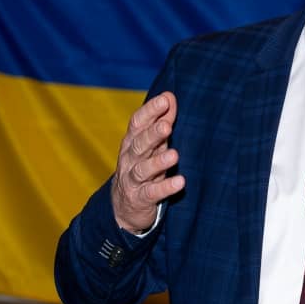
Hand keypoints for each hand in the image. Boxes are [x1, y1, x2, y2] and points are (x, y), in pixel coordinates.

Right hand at [111, 91, 185, 233]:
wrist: (124, 207)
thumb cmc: (143, 166)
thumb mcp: (152, 145)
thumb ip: (162, 121)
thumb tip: (170, 96)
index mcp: (132, 142)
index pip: (138, 123)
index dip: (150, 111)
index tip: (165, 99)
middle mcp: (129, 159)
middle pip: (139, 144)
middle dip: (152, 134)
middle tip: (166, 126)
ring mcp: (132, 180)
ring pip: (143, 169)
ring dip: (158, 162)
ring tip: (174, 155)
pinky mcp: (139, 199)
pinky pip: (152, 193)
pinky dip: (166, 188)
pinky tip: (180, 182)